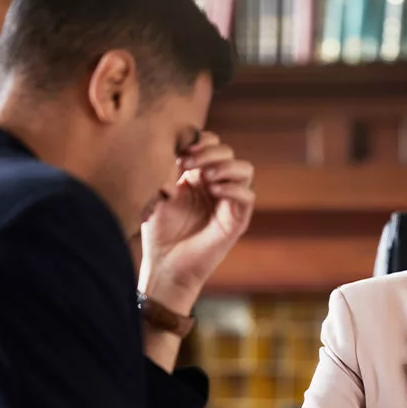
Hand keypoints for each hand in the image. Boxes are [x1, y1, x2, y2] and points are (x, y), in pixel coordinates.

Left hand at [139, 131, 254, 314]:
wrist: (165, 265)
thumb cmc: (159, 232)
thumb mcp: (159, 195)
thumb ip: (169, 171)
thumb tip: (176, 150)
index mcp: (198, 176)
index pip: (211, 145)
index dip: (200, 142)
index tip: (180, 151)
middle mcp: (217, 185)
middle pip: (228, 152)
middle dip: (210, 152)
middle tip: (188, 163)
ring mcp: (229, 202)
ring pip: (245, 169)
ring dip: (226, 166)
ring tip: (205, 176)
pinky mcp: (237, 220)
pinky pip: (248, 196)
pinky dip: (234, 188)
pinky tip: (214, 190)